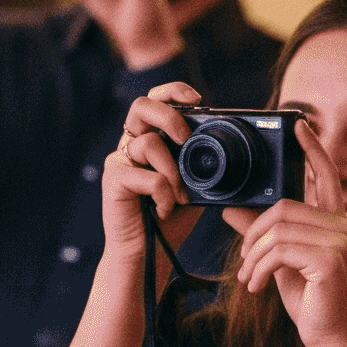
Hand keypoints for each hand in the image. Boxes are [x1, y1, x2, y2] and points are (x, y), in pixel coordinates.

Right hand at [101, 81, 208, 264]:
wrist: (148, 254)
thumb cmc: (170, 220)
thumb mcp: (195, 185)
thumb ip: (202, 163)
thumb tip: (232, 147)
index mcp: (150, 139)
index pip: (155, 100)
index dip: (173, 91)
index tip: (198, 100)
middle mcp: (131, 144)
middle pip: (141, 105)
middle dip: (169, 116)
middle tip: (187, 139)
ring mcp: (119, 160)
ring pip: (149, 143)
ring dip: (174, 170)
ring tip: (180, 195)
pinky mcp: (113, 179)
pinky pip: (148, 176)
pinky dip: (164, 194)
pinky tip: (165, 210)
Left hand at [223, 116, 346, 346]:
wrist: (327, 338)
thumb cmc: (310, 301)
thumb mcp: (278, 263)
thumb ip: (260, 234)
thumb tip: (231, 209)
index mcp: (335, 223)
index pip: (326, 177)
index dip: (312, 149)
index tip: (299, 125)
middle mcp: (343, 227)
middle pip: (284, 207)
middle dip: (255, 236)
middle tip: (246, 265)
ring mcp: (340, 242)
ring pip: (277, 229)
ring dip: (254, 257)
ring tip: (250, 280)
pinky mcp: (330, 260)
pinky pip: (279, 249)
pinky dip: (259, 268)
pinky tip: (257, 288)